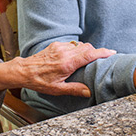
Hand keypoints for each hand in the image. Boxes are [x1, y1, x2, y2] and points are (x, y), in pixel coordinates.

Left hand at [0, 41, 115, 95]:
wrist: (23, 71)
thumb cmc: (39, 81)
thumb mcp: (57, 89)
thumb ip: (74, 89)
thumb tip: (88, 91)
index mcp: (67, 63)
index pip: (89, 54)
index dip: (103, 52)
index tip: (112, 52)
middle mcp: (64, 52)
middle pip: (87, 47)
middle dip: (96, 52)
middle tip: (103, 58)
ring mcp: (59, 47)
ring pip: (79, 45)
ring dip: (86, 50)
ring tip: (89, 60)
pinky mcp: (55, 45)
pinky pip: (71, 44)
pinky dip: (77, 49)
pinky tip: (75, 58)